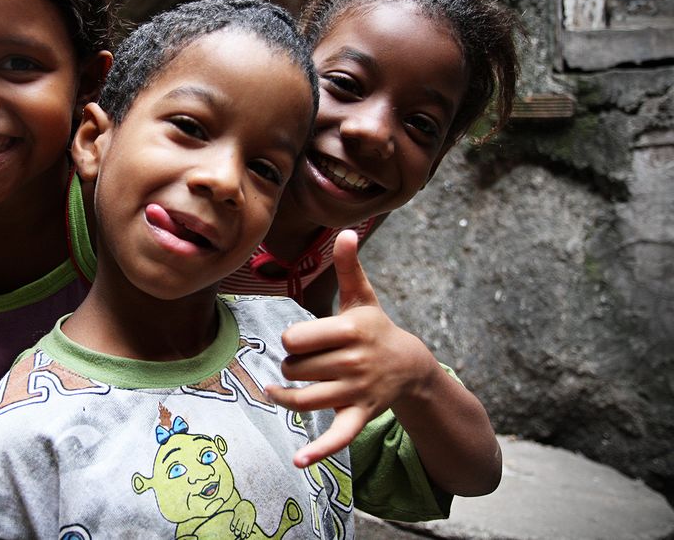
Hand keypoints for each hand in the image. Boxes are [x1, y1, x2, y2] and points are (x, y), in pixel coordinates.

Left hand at [264, 229, 431, 467]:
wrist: (410, 366)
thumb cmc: (375, 328)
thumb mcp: (364, 297)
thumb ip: (349, 266)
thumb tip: (346, 230)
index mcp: (351, 330)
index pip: (295, 339)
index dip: (291, 341)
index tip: (300, 341)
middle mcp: (355, 362)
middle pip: (295, 368)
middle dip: (292, 366)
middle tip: (304, 363)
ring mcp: (358, 391)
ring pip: (304, 399)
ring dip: (286, 397)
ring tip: (281, 391)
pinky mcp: (360, 416)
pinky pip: (338, 437)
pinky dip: (318, 452)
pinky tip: (298, 461)